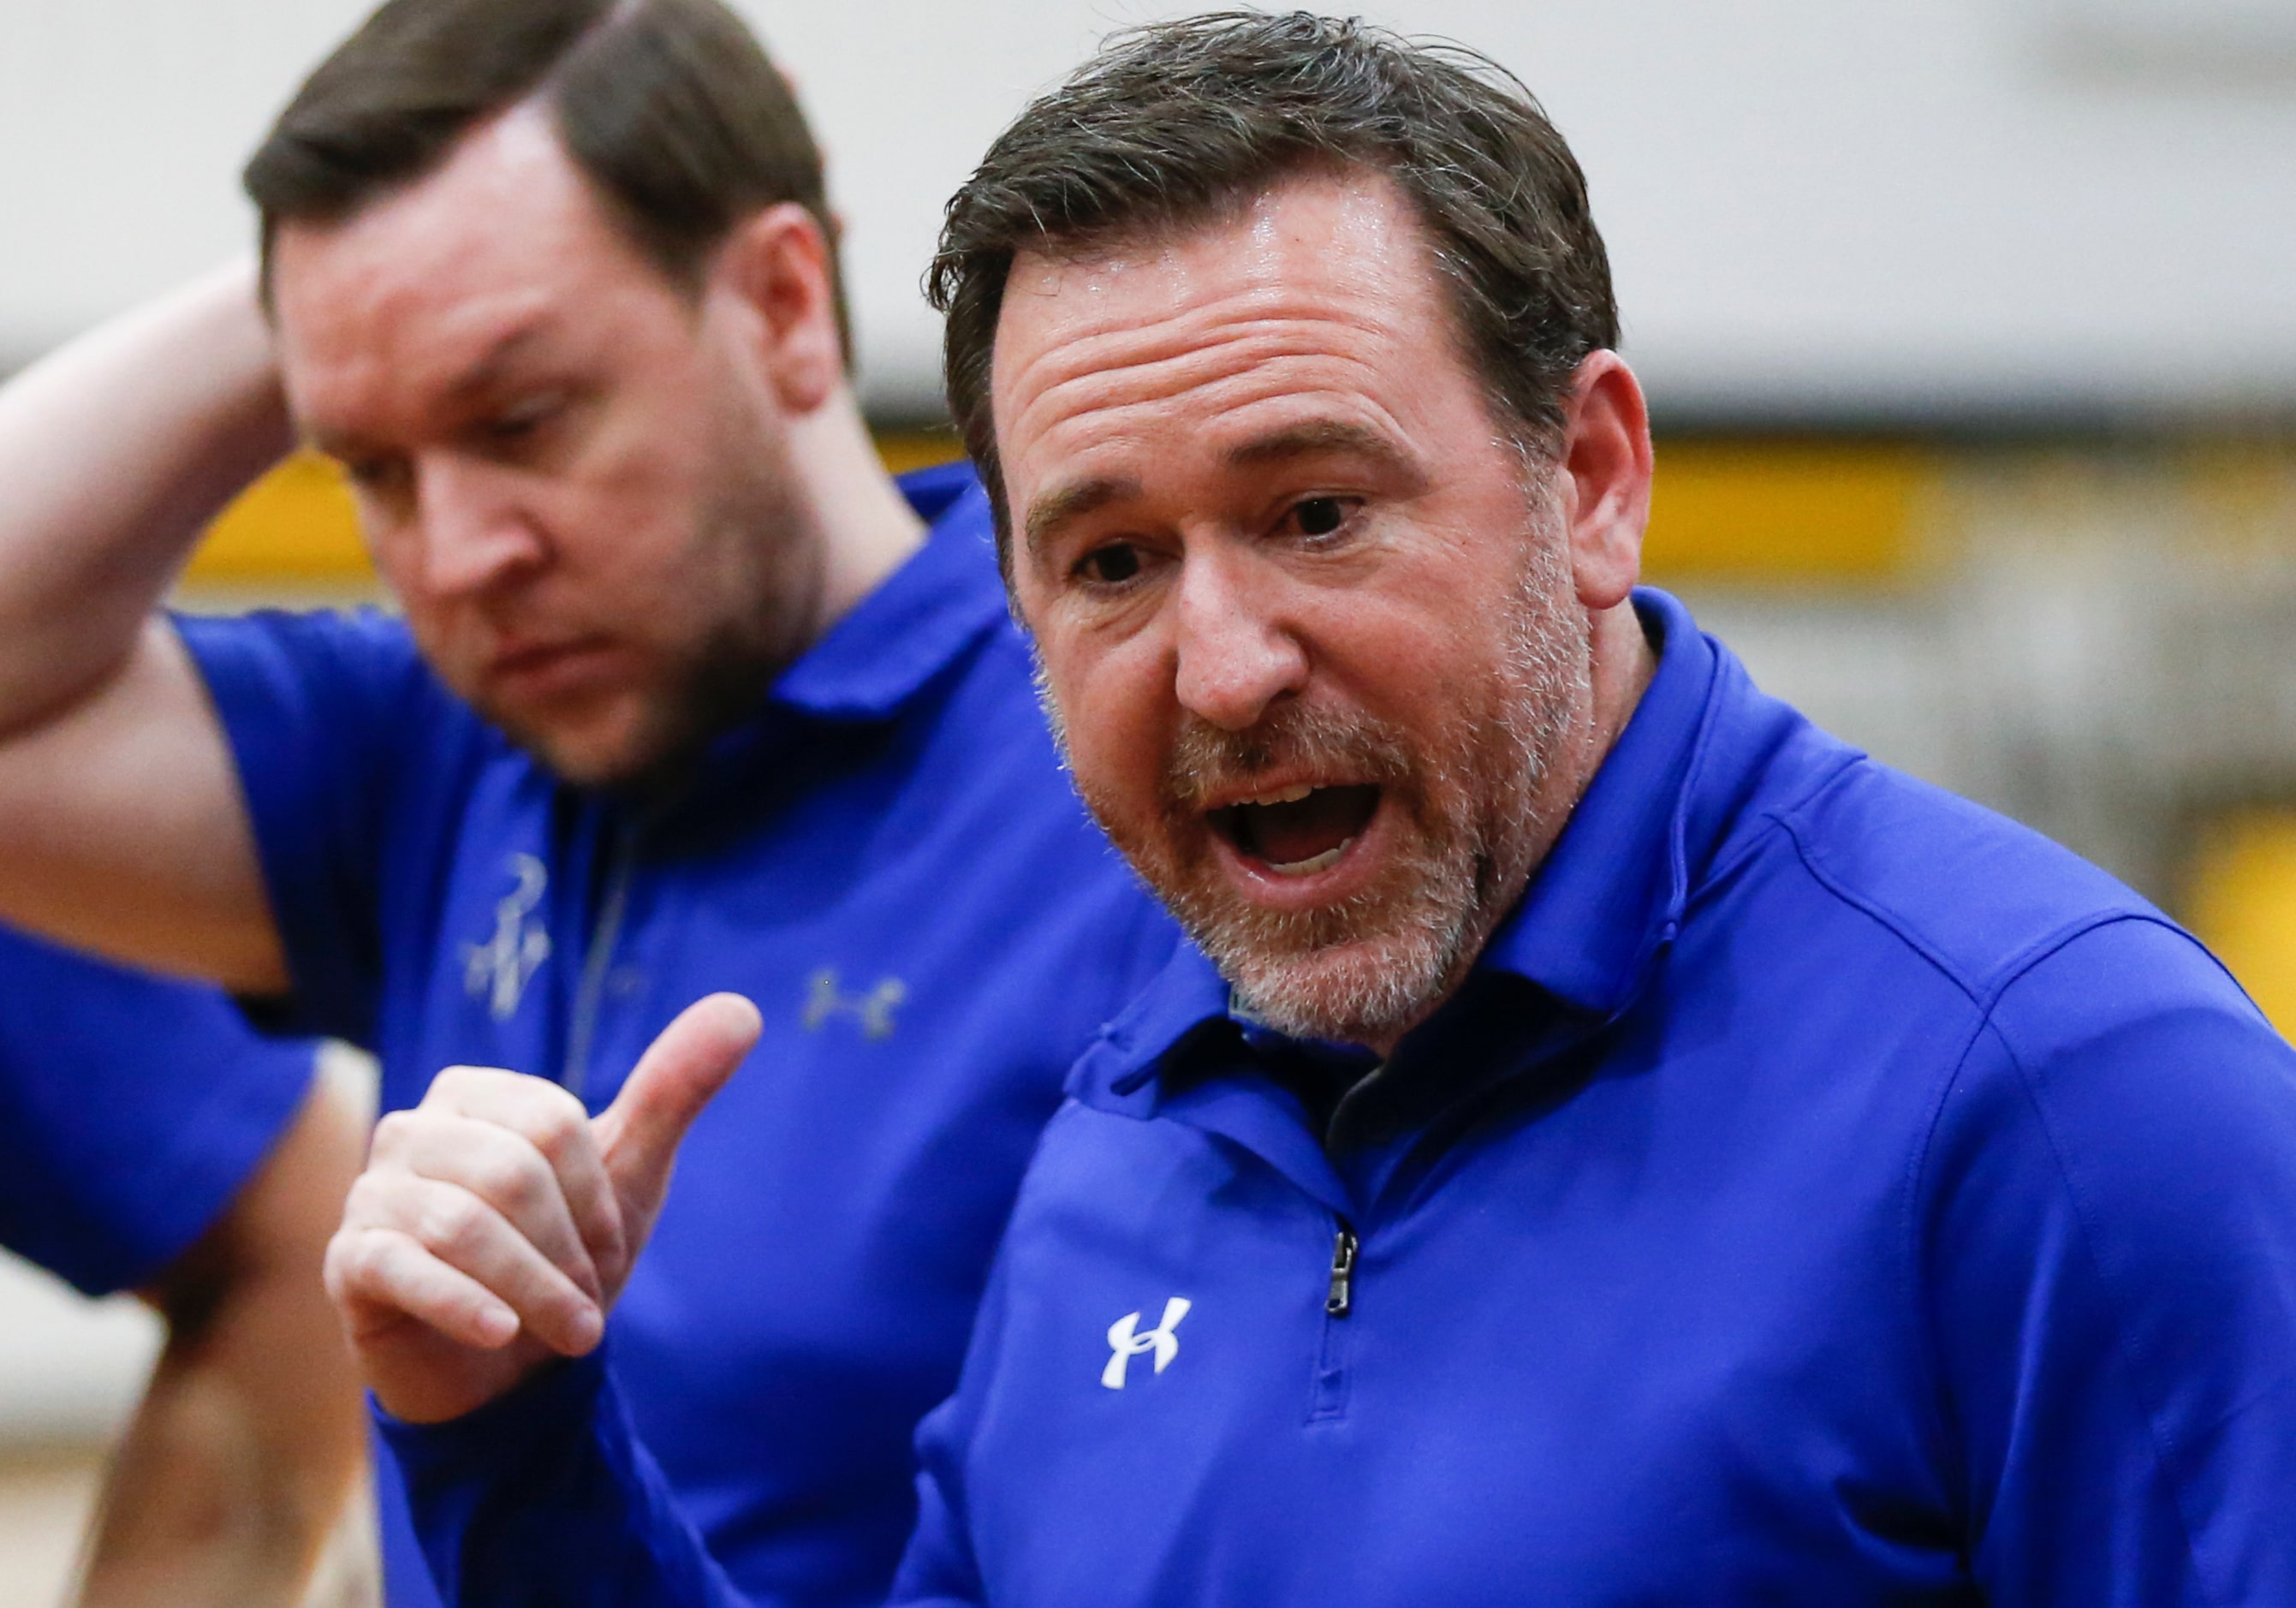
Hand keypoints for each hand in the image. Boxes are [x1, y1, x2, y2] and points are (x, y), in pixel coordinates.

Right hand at [323, 994, 761, 1423]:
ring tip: (574, 1333)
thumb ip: (673, 1090)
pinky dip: (462, 1304)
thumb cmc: (563, 1252)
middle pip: (509, 1171)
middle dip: (568, 1249)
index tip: (610, 1248)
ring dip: (534, 1289)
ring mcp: (370, 1193)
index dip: (596, 1197)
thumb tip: (742, 1008)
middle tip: (590, 1302)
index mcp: (473, 1095)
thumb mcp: (627, 1173)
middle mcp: (411, 1131)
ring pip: (461, 1225)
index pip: (551, 1124)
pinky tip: (502, 1335)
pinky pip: (399, 1267)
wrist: (504, 1365)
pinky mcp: (348, 1261)